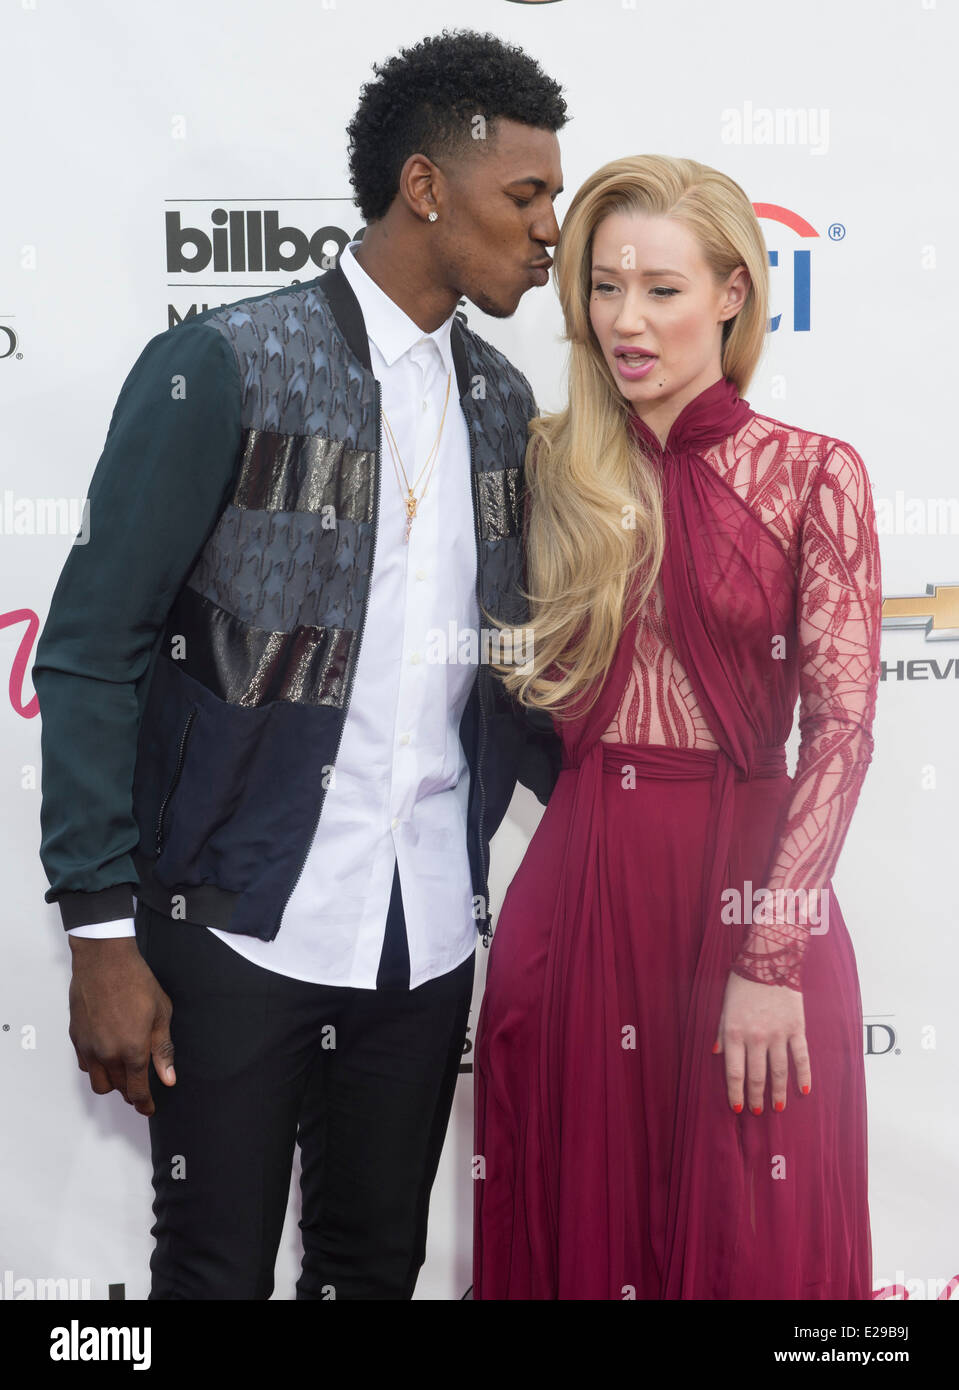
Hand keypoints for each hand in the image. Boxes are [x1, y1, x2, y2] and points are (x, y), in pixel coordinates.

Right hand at [68, 936, 174, 1116]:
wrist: (104, 960)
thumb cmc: (135, 981)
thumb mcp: (161, 1014)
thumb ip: (163, 1050)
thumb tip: (168, 1077)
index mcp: (132, 1050)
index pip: (137, 1090)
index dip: (144, 1104)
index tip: (148, 1109)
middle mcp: (107, 1054)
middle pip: (118, 1089)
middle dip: (130, 1091)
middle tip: (141, 1086)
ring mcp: (89, 1047)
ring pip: (98, 1082)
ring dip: (112, 1082)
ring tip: (124, 1071)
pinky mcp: (76, 1037)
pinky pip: (85, 1065)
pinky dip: (96, 1067)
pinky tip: (107, 1055)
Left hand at [713, 970, 810, 1113]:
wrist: (769, 960)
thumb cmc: (743, 982)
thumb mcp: (724, 1006)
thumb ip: (721, 1033)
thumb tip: (716, 1055)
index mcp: (735, 1033)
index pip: (734, 1073)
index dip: (735, 1094)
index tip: (737, 1109)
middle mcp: (756, 1037)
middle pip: (756, 1076)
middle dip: (756, 1097)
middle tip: (757, 1112)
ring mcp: (778, 1034)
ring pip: (779, 1071)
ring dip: (778, 1092)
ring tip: (777, 1107)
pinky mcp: (796, 1028)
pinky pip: (801, 1057)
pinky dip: (803, 1075)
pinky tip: (804, 1090)